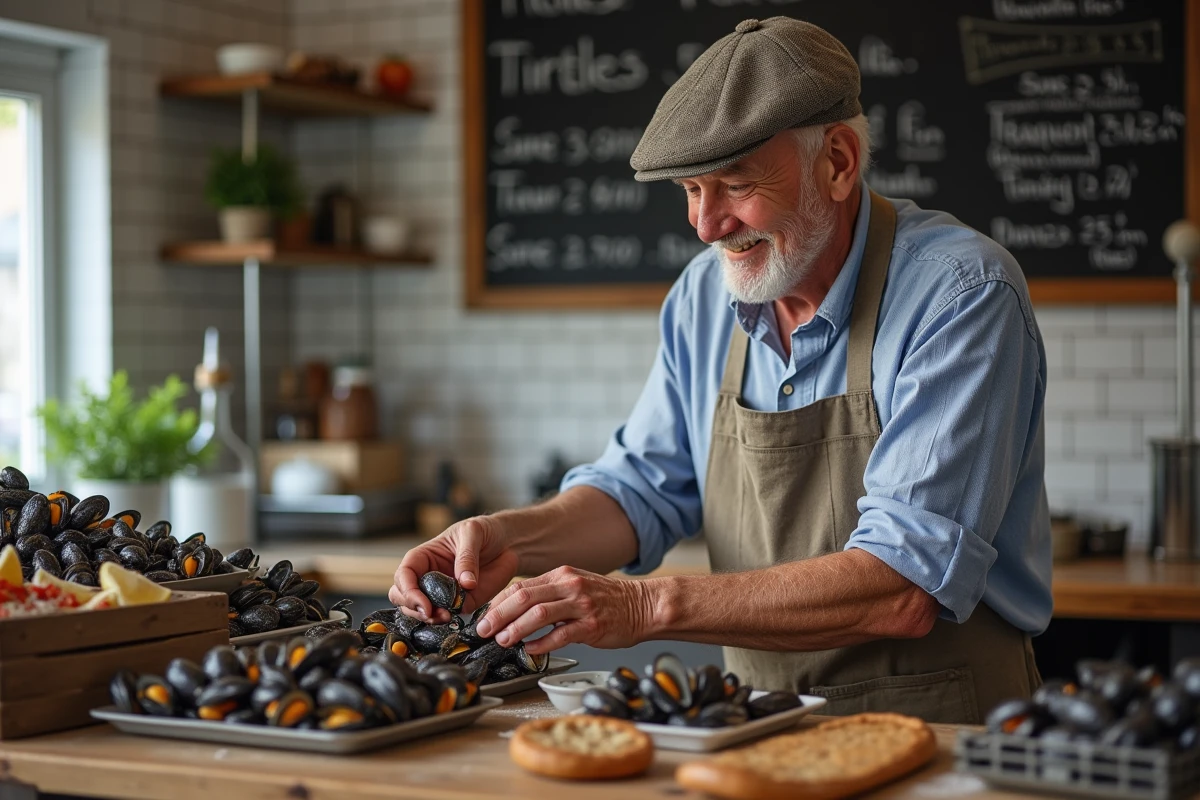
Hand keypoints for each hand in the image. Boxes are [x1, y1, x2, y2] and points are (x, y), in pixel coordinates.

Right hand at [389, 516, 518, 623]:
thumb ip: (467, 556)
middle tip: (431, 612)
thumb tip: (465, 583)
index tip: (423, 602)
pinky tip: (455, 618)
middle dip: (412, 607)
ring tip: (446, 617)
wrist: (508, 543)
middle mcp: (428, 577)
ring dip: (427, 618)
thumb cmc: (485, 531)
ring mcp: (442, 593)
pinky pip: (446, 617)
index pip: (404, 575)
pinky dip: (446, 622)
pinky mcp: (460, 605)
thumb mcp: (473, 533)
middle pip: (403, 597)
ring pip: (420, 612)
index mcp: (424, 557)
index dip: (407, 590)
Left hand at [476, 566, 655, 654]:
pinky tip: (531, 649)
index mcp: (561, 575)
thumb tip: (516, 610)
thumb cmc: (608, 600)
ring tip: (502, 640)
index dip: (497, 602)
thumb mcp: (575, 586)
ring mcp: (582, 605)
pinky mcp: (592, 625)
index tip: (483, 616)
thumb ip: (549, 594)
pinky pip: (561, 635)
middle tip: (484, 629)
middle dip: (499, 615)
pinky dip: (543, 643)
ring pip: (539, 614)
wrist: (643, 605)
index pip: (520, 586)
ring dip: (516, 628)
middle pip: (524, 597)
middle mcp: (570, 586)